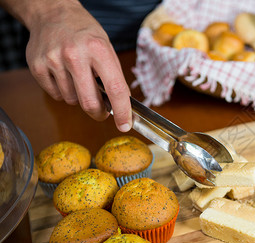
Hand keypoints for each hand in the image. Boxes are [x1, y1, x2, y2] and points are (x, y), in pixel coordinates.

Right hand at [25, 1, 131, 131]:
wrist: (53, 13)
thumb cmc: (85, 33)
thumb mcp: (107, 48)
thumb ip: (114, 76)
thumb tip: (121, 106)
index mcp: (98, 49)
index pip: (115, 89)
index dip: (122, 111)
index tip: (124, 125)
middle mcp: (75, 55)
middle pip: (90, 102)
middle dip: (99, 112)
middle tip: (102, 111)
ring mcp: (53, 61)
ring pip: (72, 101)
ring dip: (79, 97)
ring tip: (79, 78)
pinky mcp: (37, 67)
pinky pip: (56, 96)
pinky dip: (63, 92)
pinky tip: (64, 75)